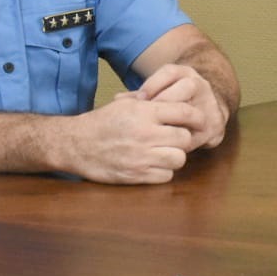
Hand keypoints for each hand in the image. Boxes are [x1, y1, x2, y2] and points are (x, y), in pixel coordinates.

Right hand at [66, 97, 201, 184]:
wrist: (76, 144)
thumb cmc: (103, 121)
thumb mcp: (125, 103)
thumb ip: (152, 101)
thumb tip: (177, 99)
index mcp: (144, 112)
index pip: (184, 112)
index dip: (197, 117)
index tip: (200, 120)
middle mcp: (145, 134)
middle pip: (185, 138)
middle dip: (184, 138)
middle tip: (176, 138)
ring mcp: (141, 157)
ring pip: (179, 159)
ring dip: (175, 156)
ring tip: (165, 152)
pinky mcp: (136, 176)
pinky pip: (166, 176)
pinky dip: (164, 171)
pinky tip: (154, 164)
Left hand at [118, 64, 228, 149]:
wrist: (205, 108)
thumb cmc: (172, 101)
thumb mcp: (158, 93)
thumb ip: (139, 97)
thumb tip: (117, 100)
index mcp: (184, 73)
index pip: (170, 72)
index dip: (154, 85)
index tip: (140, 99)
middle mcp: (200, 85)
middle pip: (188, 87)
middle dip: (168, 101)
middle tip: (152, 115)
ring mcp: (210, 104)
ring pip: (198, 111)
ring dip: (179, 124)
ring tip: (162, 134)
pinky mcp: (216, 125)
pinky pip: (202, 135)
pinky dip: (186, 142)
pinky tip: (171, 147)